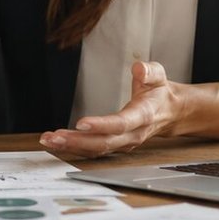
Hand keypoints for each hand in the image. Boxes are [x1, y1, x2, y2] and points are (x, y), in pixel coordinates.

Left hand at [40, 60, 182, 157]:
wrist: (168, 111)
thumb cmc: (159, 93)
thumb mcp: (159, 75)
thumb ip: (150, 71)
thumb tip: (140, 68)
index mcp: (142, 115)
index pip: (121, 123)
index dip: (102, 125)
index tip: (81, 123)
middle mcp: (132, 134)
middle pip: (104, 142)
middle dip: (78, 141)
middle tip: (54, 137)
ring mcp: (123, 143)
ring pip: (96, 150)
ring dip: (72, 146)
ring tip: (49, 140)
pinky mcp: (115, 145)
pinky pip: (94, 150)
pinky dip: (75, 148)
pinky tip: (58, 142)